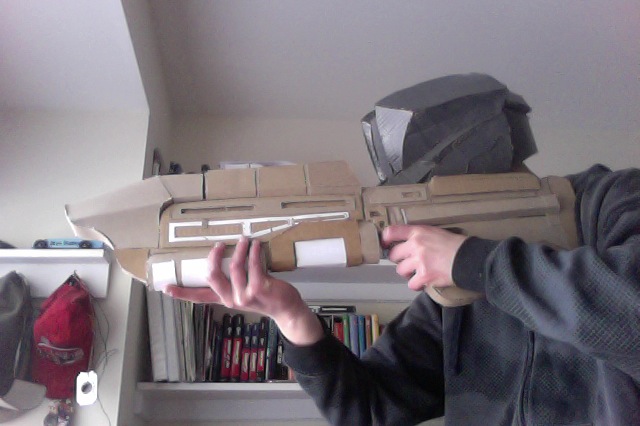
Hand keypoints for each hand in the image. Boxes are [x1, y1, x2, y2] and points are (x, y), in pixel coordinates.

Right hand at [165, 237, 323, 344]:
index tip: (165, 288)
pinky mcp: (260, 288)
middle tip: (219, 244)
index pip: (198, 298)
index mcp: (225, 300)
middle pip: (212, 276)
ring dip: (239, 249)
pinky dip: (253, 252)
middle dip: (213, 256)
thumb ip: (235, 281)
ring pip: (234, 266)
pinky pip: (253, 265)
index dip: (181, 292)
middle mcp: (232, 299)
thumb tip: (226, 260)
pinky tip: (256, 245)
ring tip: (244, 239)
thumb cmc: (267, 297)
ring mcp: (245, 295)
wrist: (287, 311)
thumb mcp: (246, 292)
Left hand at [382, 225, 467, 291]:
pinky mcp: (424, 276)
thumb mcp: (436, 232)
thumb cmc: (456, 244)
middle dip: (399, 260)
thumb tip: (409, 244)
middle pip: (393, 255)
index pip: (392, 231)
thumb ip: (421, 236)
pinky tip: (424, 282)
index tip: (385, 244)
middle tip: (408, 262)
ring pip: (401, 270)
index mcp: (418, 232)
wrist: (468, 258)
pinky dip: (417, 285)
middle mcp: (416, 245)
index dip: (385, 238)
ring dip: (408, 273)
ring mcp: (419, 261)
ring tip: (418, 272)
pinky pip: (411, 284)